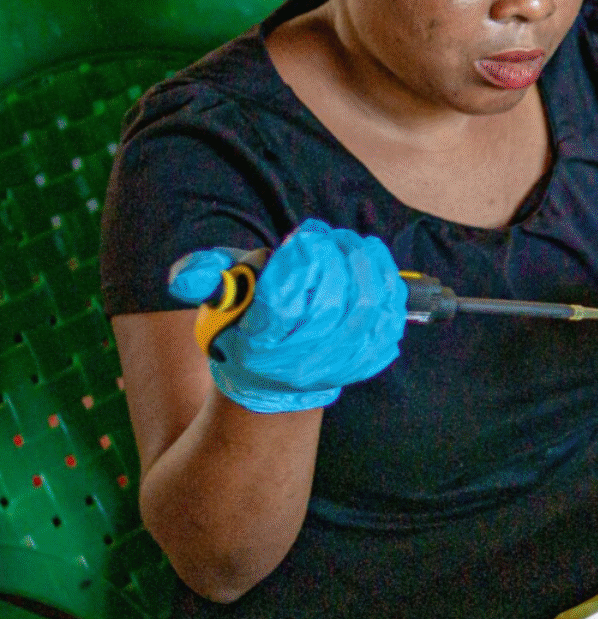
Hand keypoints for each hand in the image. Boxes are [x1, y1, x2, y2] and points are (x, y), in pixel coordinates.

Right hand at [168, 219, 407, 412]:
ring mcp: (339, 366)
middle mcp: (300, 364)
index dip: (299, 260)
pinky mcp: (369, 361)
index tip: (301, 237)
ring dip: (366, 265)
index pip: (284, 301)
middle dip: (336, 256)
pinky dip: (389, 287)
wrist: (274, 382)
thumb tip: (185, 276)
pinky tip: (376, 266)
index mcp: (259, 347)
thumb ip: (203, 277)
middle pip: (334, 301)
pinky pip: (391, 320)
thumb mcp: (220, 296)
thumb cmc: (247, 325)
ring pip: (368, 308)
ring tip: (354, 244)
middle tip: (330, 236)